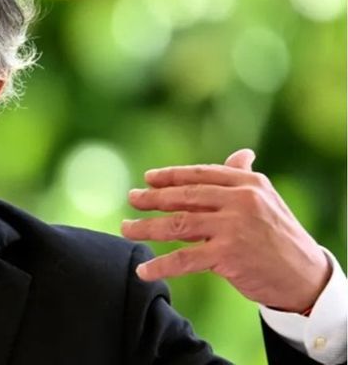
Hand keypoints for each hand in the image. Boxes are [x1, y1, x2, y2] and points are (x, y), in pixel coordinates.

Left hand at [121, 149, 330, 312]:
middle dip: (153, 198)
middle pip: (185, 196)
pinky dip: (161, 265)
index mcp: (249, 183)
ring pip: (178, 224)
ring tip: (126, 228)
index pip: (201, 174)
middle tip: (131, 199)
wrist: (306, 276)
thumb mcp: (267, 201)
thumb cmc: (281, 236)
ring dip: (146, 227)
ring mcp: (233, 227)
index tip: (148, 179)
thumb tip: (240, 154)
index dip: (172, 176)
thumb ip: (244, 178)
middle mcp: (241, 200)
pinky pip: (185, 258)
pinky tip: (144, 270)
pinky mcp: (228, 255)